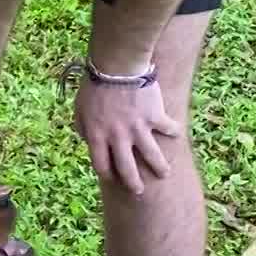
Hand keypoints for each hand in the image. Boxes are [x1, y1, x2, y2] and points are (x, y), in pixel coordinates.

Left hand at [73, 75, 181, 195]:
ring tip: (164, 173)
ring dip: (159, 168)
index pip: (102, 166)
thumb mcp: (79, 108)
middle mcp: (118, 138)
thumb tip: (88, 140)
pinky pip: (167, 130)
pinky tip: (176, 135)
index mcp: (98, 137)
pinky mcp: (155, 117)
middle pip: (127, 170)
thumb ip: (83, 128)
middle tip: (139, 190)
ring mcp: (138, 129)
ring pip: (152, 157)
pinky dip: (173, 132)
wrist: (117, 65)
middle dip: (134, 184)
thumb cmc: (95, 85)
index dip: (108, 175)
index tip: (113, 178)